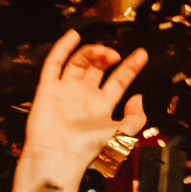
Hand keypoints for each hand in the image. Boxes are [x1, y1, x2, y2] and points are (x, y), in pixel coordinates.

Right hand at [19, 32, 147, 187]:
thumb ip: (136, 117)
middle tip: (115, 55)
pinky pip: (54, 64)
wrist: (59, 155)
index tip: (142, 54)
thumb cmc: (90, 148)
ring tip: (103, 52)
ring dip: (91, 52)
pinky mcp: (48, 88)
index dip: (131, 66)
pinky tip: (73, 36)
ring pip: (78, 62)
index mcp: (102, 106)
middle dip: (108, 57)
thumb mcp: (122, 134)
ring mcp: (65, 91)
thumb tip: (138, 96)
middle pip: (97, 67)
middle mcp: (84, 96)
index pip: (119, 80)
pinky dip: (62, 48)